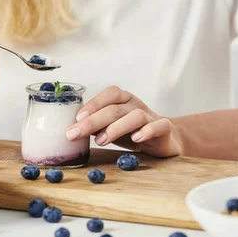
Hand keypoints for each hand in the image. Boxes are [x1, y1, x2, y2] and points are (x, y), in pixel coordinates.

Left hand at [65, 86, 183, 156]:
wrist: (166, 139)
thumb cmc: (132, 131)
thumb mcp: (111, 127)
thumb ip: (95, 126)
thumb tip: (71, 129)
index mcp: (123, 100)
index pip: (109, 94)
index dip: (92, 104)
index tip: (76, 118)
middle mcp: (136, 104)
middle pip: (115, 108)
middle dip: (93, 121)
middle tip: (75, 134)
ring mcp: (151, 115)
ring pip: (135, 116)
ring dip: (116, 128)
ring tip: (100, 141)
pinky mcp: (165, 129)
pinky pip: (159, 126)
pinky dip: (147, 131)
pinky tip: (136, 139)